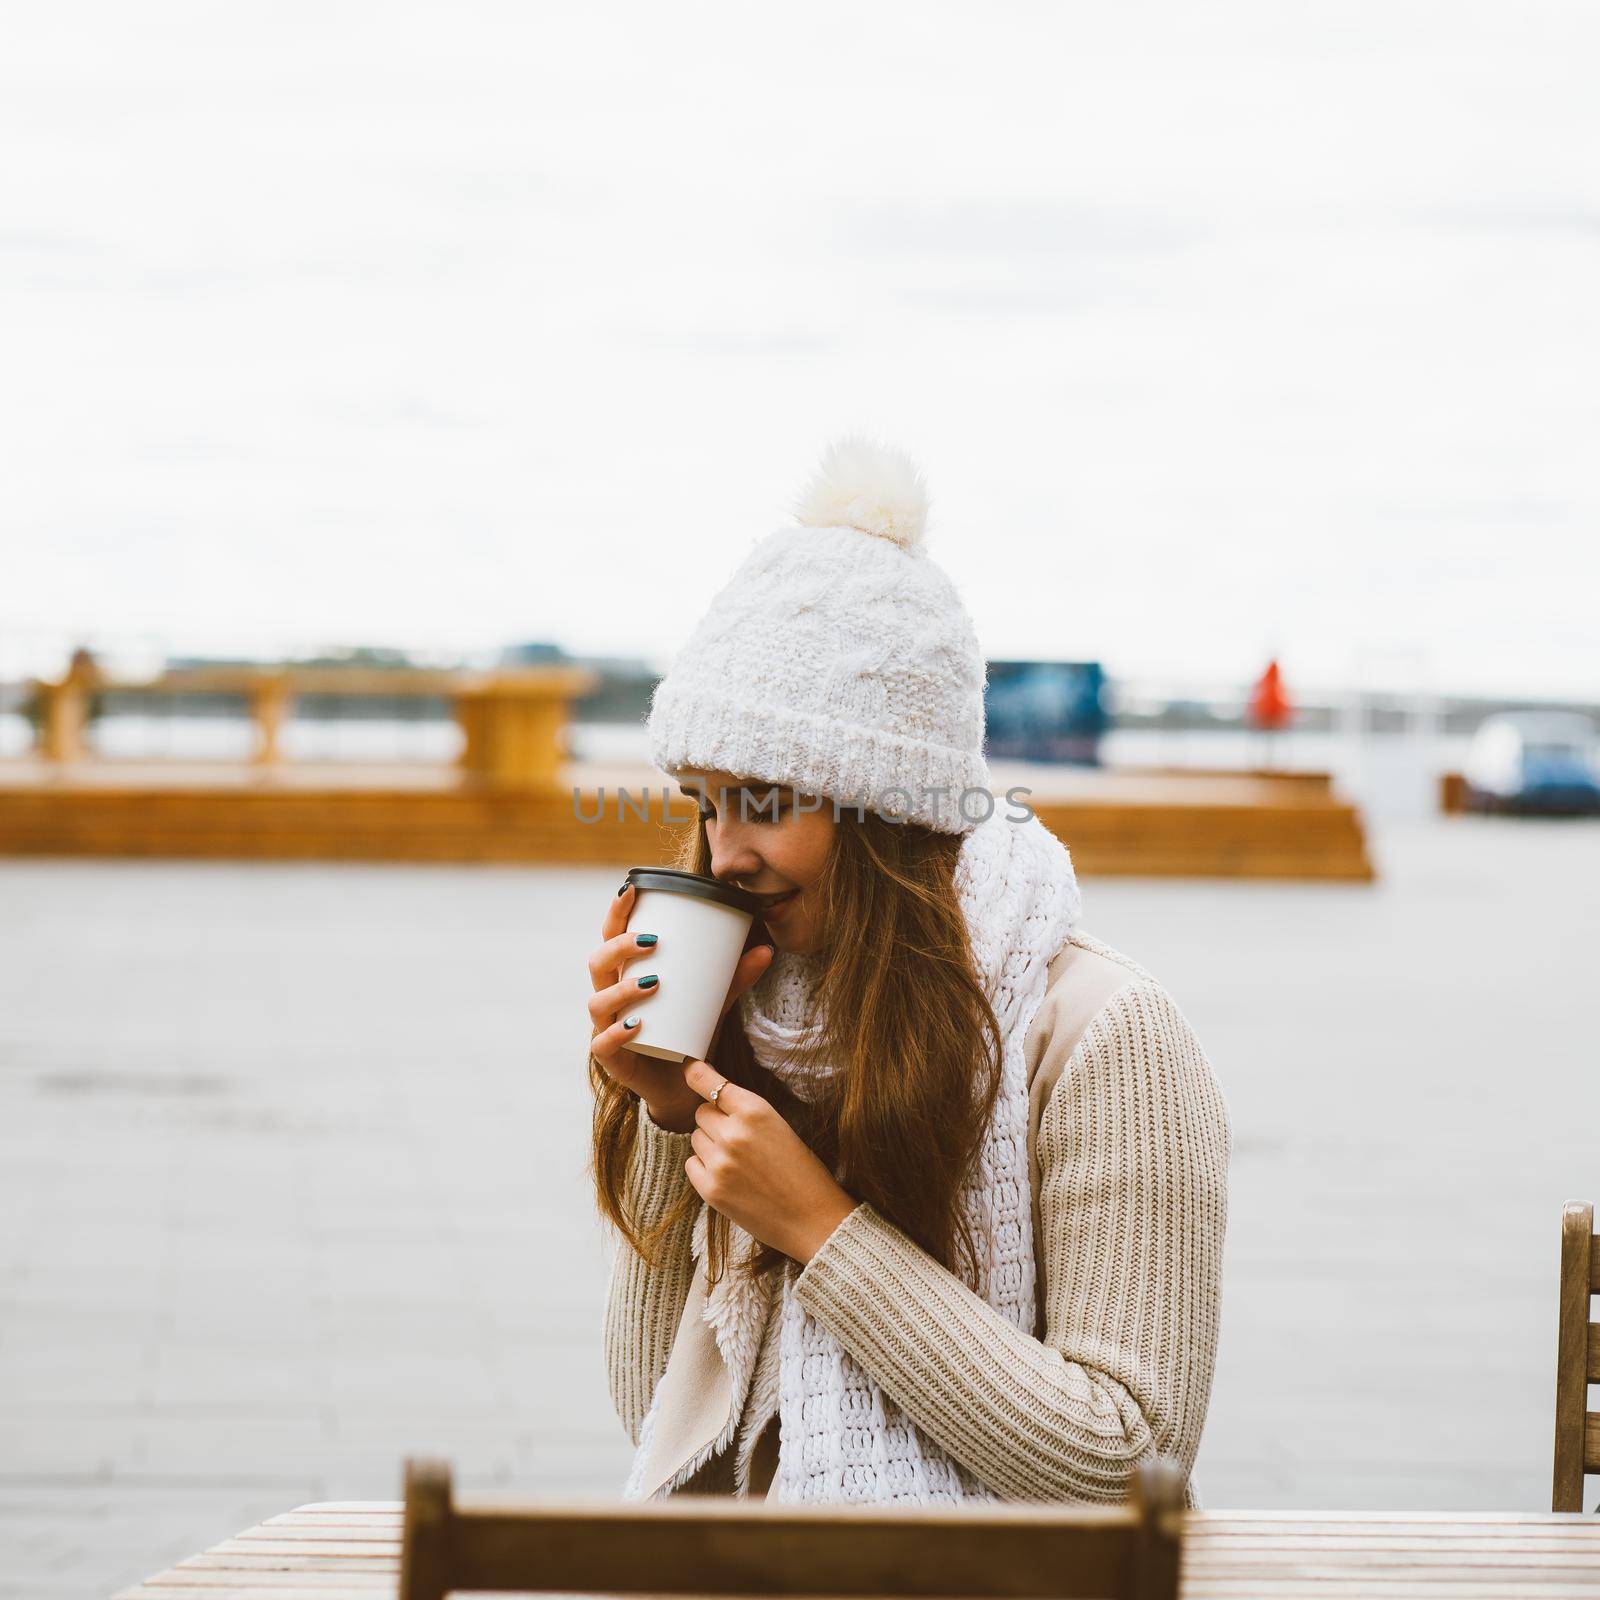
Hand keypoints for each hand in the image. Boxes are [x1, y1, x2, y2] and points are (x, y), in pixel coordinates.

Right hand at [587, 882, 774, 1131]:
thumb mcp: (713, 1002)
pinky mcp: (612, 1061)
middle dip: (619, 947)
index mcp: (625, 975)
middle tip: (651, 941)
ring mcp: (606, 1029)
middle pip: (598, 964)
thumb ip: (734, 978)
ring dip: (622, 989)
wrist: (682, 1087)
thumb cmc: (688, 1033)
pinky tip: (635, 1025)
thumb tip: (766, 950)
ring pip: (598, 1002)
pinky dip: (616, 1033)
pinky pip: (603, 1044)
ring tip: (653, 982)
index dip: (616, 914)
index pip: (611, 937)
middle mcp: (610, 998)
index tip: (631, 889)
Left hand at [680, 1058, 859, 1264]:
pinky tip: (730, 1178)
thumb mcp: (780, 1126)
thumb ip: (745, 1111)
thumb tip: (713, 1098)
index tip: (688, 1066)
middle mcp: (733, 1133)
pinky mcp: (710, 1189)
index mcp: (756, 1111)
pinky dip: (704, 1168)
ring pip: (696, 1138)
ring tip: (739, 1162)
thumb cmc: (801, 1171)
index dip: (698, 1074)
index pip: (710, 1083)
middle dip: (715, 1121)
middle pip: (701, 1112)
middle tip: (739, 1139)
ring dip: (710, 1145)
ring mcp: (719, 1162)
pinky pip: (692, 1164)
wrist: (813, 1219)